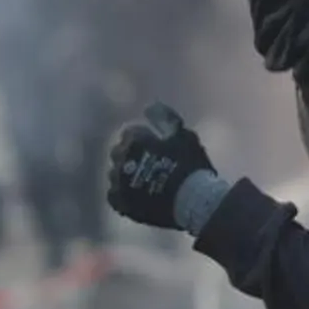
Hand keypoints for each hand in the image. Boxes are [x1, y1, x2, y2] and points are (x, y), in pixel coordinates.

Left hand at [106, 103, 214, 230]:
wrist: (193, 201)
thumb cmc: (191, 165)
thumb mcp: (184, 136)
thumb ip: (165, 118)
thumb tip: (149, 106)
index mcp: (133, 140)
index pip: (130, 133)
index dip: (146, 139)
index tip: (159, 146)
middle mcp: (120, 159)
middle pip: (120, 152)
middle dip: (132, 155)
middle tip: (153, 163)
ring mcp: (118, 182)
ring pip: (117, 173)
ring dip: (128, 174)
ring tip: (148, 181)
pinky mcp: (120, 203)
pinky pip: (115, 195)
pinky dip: (124, 194)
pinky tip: (138, 195)